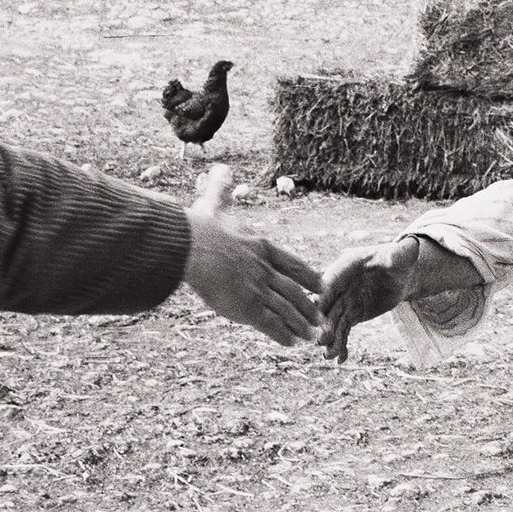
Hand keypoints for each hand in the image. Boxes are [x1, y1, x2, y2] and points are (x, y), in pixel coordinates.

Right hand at [182, 164, 321, 345]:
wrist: (191, 247)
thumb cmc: (199, 227)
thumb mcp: (215, 205)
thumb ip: (221, 190)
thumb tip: (219, 168)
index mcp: (262, 246)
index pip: (292, 263)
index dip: (308, 276)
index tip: (321, 284)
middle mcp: (265, 269)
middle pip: (294, 291)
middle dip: (308, 307)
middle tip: (321, 319)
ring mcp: (258, 289)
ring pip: (287, 310)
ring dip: (300, 325)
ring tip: (311, 337)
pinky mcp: (247, 307)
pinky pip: (270, 324)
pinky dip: (282, 335)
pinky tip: (291, 343)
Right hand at [317, 236, 421, 361]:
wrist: (402, 276)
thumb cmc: (400, 260)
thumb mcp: (402, 256)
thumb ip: (400, 254)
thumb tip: (408, 246)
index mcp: (347, 265)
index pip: (331, 280)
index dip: (325, 295)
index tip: (318, 311)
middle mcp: (340, 284)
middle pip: (329, 304)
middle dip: (324, 323)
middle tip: (321, 340)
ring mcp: (344, 300)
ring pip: (334, 321)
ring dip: (331, 338)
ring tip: (329, 356)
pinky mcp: (351, 314)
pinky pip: (344, 330)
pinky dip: (342, 344)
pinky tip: (341, 360)